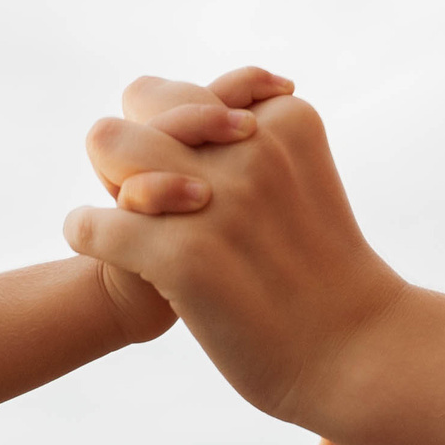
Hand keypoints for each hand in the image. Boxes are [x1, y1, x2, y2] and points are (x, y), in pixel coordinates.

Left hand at [67, 72, 408, 427]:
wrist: (356, 352)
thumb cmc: (322, 272)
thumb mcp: (303, 179)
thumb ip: (255, 140)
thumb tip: (189, 109)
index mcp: (284, 119)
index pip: (177, 92)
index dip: (167, 131)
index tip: (192, 173)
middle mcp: (251, 146)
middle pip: (138, 103)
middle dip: (133, 146)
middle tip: (152, 200)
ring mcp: (218, 199)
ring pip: (107, 144)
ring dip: (111, 183)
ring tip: (138, 225)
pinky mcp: (185, 256)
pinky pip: (92, 223)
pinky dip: (88, 234)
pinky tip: (109, 252)